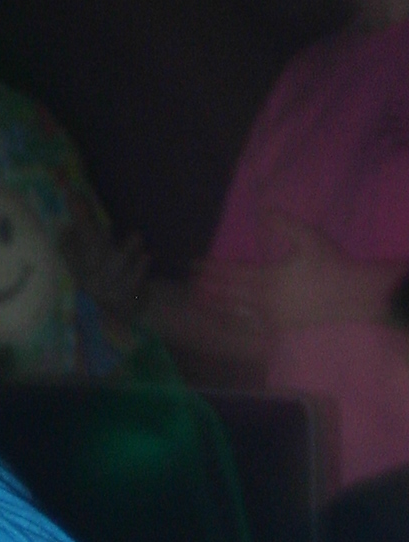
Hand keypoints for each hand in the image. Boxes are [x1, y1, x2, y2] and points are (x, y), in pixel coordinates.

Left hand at [192, 216, 402, 343]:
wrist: (350, 300)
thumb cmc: (331, 268)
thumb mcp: (310, 240)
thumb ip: (285, 226)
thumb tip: (265, 211)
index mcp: (267, 277)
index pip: (231, 273)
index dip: (211, 268)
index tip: (195, 264)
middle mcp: (262, 299)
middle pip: (227, 293)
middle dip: (208, 286)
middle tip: (191, 282)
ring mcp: (268, 317)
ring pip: (234, 312)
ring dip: (215, 305)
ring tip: (199, 302)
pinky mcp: (277, 329)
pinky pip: (248, 327)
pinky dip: (233, 323)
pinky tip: (224, 322)